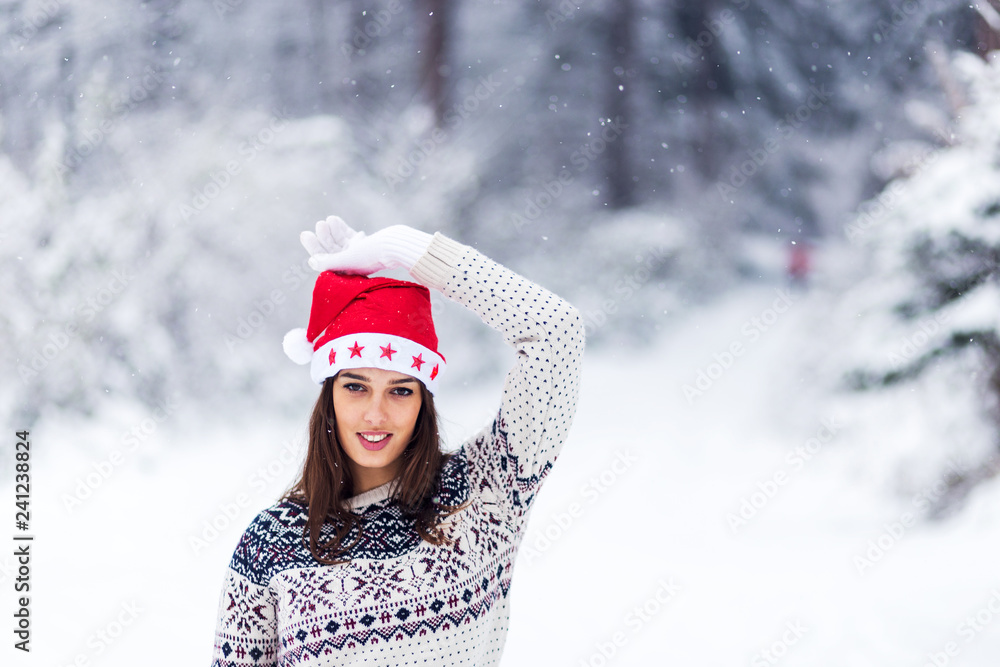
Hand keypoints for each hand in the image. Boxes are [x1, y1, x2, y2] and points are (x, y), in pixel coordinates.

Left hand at [300, 216, 432, 274]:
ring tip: (327, 220)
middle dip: (323, 237)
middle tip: (317, 225)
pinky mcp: (365, 245)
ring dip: (332, 231)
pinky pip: (350, 236)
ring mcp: (359, 254)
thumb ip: (328, 261)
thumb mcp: (347, 259)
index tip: (306, 234)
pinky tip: (334, 219)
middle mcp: (352, 265)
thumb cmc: (371, 254)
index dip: (314, 248)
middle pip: (332, 250)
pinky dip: (342, 228)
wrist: (396, 246)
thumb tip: (312, 261)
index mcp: (346, 272)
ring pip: (340, 241)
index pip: (325, 261)